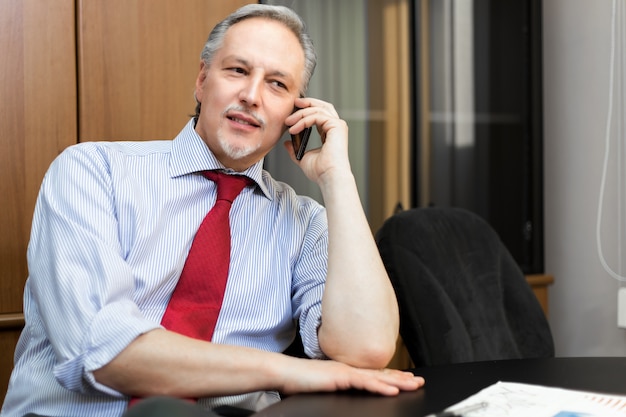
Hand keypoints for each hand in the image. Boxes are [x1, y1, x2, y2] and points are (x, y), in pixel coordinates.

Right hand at [278, 357, 424, 396]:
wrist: (284, 373)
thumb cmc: (299, 382)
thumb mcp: (322, 386)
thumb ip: (335, 388)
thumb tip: (342, 393)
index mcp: (345, 371)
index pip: (373, 375)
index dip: (391, 377)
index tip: (406, 380)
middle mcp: (349, 368)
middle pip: (380, 374)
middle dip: (401, 378)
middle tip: (419, 381)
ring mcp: (345, 371)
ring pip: (377, 377)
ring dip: (397, 382)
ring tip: (413, 385)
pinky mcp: (340, 377)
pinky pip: (364, 382)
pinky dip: (380, 386)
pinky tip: (392, 390)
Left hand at [283, 97, 350, 184]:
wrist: (329, 177)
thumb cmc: (321, 171)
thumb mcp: (303, 157)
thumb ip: (295, 150)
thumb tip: (287, 143)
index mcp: (330, 133)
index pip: (320, 114)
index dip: (307, 109)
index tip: (293, 111)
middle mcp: (336, 127)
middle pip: (323, 106)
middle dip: (307, 102)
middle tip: (294, 103)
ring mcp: (338, 126)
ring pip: (318, 109)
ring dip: (301, 113)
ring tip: (288, 122)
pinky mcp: (336, 126)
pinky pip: (317, 116)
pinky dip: (303, 120)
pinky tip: (294, 129)